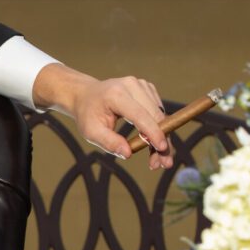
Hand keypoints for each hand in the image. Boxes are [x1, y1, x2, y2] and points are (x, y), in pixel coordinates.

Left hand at [33, 64, 173, 170]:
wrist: (86, 95)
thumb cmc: (88, 115)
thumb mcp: (90, 131)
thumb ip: (108, 142)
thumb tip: (128, 153)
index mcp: (115, 94)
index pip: (139, 114)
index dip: (153, 131)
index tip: (162, 148)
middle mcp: (131, 86)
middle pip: (155, 116)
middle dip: (162, 141)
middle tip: (164, 164)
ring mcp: (142, 85)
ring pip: (160, 116)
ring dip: (162, 138)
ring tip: (156, 159)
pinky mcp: (148, 89)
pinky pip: (158, 112)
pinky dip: (158, 129)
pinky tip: (152, 144)